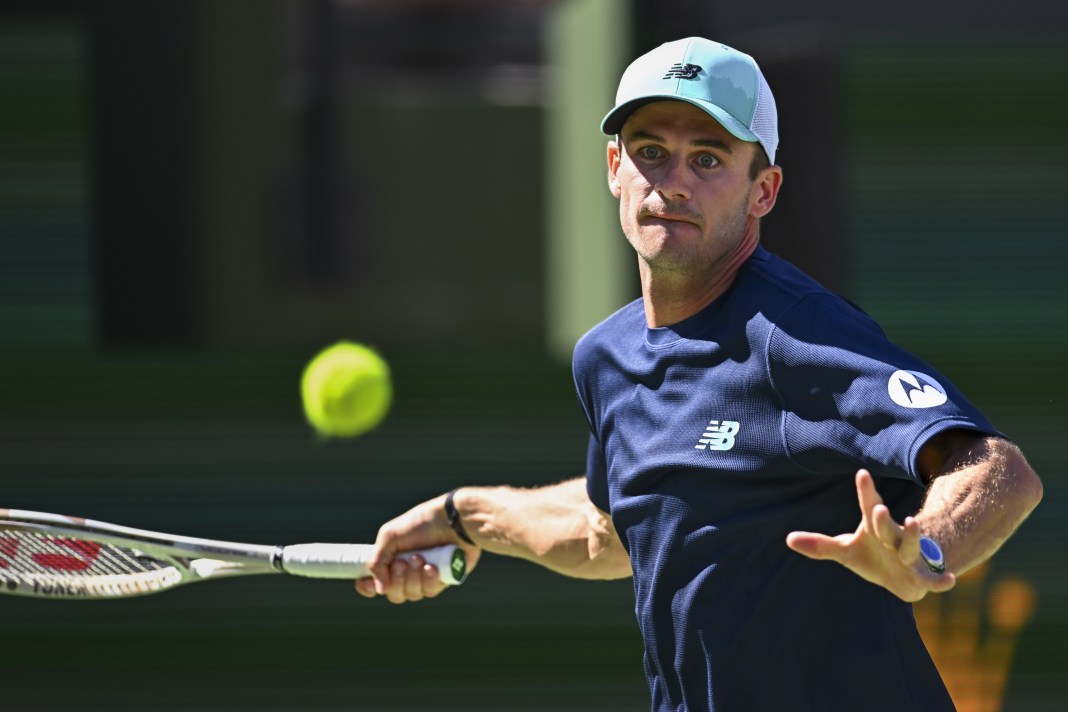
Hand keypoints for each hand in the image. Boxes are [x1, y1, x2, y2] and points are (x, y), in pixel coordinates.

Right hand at [355, 493, 481, 603]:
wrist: (454, 521)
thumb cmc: (422, 523)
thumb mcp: (390, 536)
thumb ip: (377, 561)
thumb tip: (379, 589)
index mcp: (391, 558)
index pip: (373, 580)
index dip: (367, 586)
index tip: (367, 583)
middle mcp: (406, 570)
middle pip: (393, 593)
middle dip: (397, 579)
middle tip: (403, 562)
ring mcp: (424, 577)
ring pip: (412, 594)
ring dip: (413, 577)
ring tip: (421, 557)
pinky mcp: (442, 581)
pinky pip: (429, 592)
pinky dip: (428, 580)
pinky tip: (432, 567)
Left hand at [786, 470, 955, 601]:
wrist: (903, 575)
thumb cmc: (872, 556)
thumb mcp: (846, 551)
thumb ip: (820, 545)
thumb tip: (788, 539)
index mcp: (875, 529)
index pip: (868, 507)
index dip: (865, 492)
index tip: (861, 473)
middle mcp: (893, 538)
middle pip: (886, 526)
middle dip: (882, 518)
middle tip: (875, 508)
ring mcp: (909, 557)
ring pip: (911, 547)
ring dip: (912, 537)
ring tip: (912, 522)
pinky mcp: (921, 578)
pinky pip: (933, 578)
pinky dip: (941, 580)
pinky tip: (951, 579)